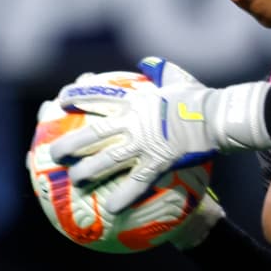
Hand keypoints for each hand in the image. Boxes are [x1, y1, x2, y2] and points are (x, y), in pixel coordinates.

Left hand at [50, 57, 270, 213]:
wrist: (217, 115)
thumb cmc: (200, 96)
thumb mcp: (177, 76)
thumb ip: (160, 69)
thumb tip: (147, 61)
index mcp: (135, 100)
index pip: (99, 96)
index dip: (77, 97)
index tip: (60, 101)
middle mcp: (133, 122)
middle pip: (93, 133)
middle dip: (70, 144)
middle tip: (53, 154)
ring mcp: (143, 143)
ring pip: (107, 159)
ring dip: (88, 171)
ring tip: (74, 181)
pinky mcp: (158, 161)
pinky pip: (137, 182)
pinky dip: (124, 195)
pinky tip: (111, 209)